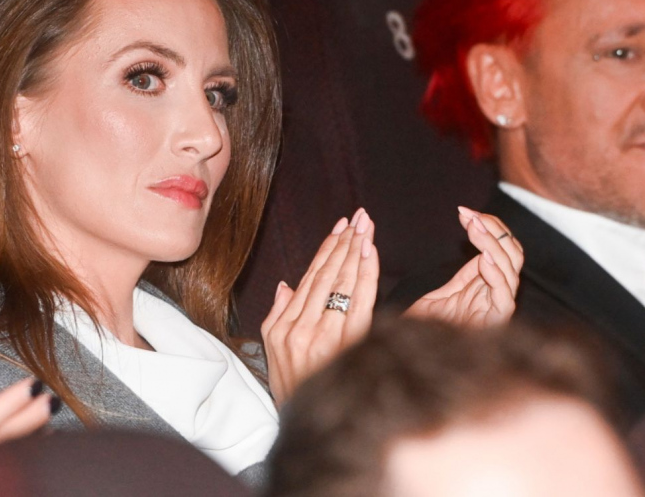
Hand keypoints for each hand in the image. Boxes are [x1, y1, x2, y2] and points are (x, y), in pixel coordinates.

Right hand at [261, 209, 378, 405]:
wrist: (305, 428)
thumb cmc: (293, 390)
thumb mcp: (274, 354)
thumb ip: (279, 315)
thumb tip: (287, 285)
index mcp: (285, 325)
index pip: (310, 278)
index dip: (326, 250)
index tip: (339, 228)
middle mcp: (302, 327)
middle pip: (327, 275)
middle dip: (344, 242)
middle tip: (359, 217)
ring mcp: (325, 335)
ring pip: (342, 283)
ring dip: (356, 250)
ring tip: (365, 226)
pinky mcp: (346, 344)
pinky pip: (359, 301)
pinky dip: (365, 274)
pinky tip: (370, 253)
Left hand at [404, 208, 521, 328]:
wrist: (419, 354)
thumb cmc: (432, 326)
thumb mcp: (448, 288)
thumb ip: (464, 267)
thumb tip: (471, 224)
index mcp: (493, 283)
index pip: (504, 245)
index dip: (489, 225)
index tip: (465, 212)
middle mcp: (501, 291)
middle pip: (512, 251)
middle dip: (492, 229)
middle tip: (468, 215)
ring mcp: (502, 305)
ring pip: (511, 267)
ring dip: (492, 244)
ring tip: (474, 228)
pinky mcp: (498, 320)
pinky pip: (505, 294)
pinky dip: (497, 274)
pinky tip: (484, 259)